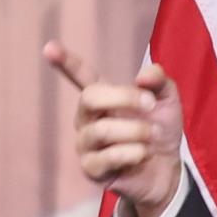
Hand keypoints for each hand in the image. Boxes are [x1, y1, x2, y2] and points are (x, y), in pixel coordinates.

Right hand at [40, 40, 187, 216]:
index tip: (49, 47)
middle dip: (124, 98)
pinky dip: (133, 153)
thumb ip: (158, 80)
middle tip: (151, 105)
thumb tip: (142, 77)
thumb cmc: (161, 129)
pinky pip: (107, 157)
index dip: (65, 62)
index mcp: (103, 96)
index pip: (80, 75)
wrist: (166, 169)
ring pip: (101, 130)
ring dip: (136, 131)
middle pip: (90, 98)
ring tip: (153, 136)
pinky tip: (143, 155)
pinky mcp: (91, 168)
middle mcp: (88, 118)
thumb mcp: (167, 99)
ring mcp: (86, 143)